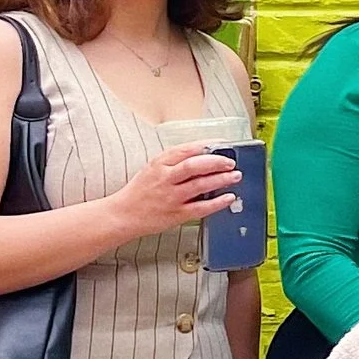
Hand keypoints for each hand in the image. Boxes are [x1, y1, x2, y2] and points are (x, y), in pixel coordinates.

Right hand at [107, 144, 238, 244]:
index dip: (206, 145)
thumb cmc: (141, 191)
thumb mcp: (153, 169)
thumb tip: (205, 155)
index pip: (185, 150)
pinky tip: (229, 197)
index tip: (222, 143)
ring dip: (221, 179)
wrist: (122, 215)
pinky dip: (217, 202)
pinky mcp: (177, 214)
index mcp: (159, 164)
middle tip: (231, 162)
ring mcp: (171, 197)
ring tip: (235, 176)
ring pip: (200, 185)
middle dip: (216, 162)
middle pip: (194, 166)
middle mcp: (165, 179)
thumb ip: (175, 162)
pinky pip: (201, 207)